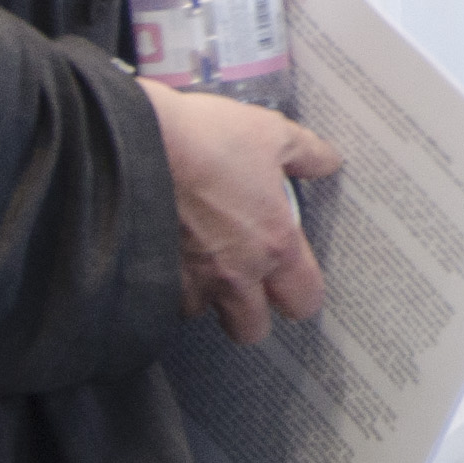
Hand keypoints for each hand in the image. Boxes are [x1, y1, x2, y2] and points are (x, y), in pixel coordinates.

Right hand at [148, 82, 341, 339]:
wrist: (136, 144)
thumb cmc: (205, 138)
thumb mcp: (269, 133)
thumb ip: (306, 153)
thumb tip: (327, 161)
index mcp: (274, 244)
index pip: (303, 302)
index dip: (299, 294)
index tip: (290, 279)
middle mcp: (234, 274)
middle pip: (251, 329)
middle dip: (249, 312)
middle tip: (244, 280)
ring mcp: (189, 281)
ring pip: (202, 313)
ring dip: (202, 294)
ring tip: (198, 260)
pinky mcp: (151, 278)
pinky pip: (163, 297)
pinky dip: (166, 282)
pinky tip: (165, 253)